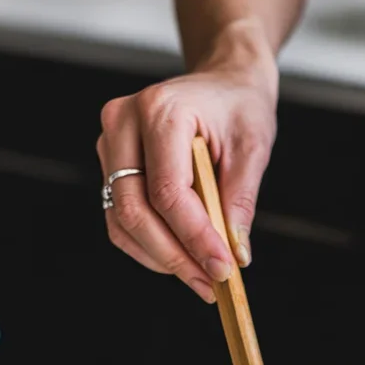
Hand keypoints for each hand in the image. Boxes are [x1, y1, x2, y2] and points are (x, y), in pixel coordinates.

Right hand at [97, 27, 277, 301]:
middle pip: (135, 210)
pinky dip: (149, 245)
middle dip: (174, 256)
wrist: (223, 81)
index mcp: (160, 110)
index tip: (223, 268)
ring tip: (200, 277)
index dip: (194, 237)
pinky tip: (181, 257)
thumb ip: (241, 200)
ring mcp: (111, 144)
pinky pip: (121, 217)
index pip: (168, 191)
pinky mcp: (112, 164)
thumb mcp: (253, 147)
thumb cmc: (238, 106)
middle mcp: (123, 123)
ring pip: (122, 220)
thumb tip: (235, 252)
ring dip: (161, 257)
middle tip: (210, 283)